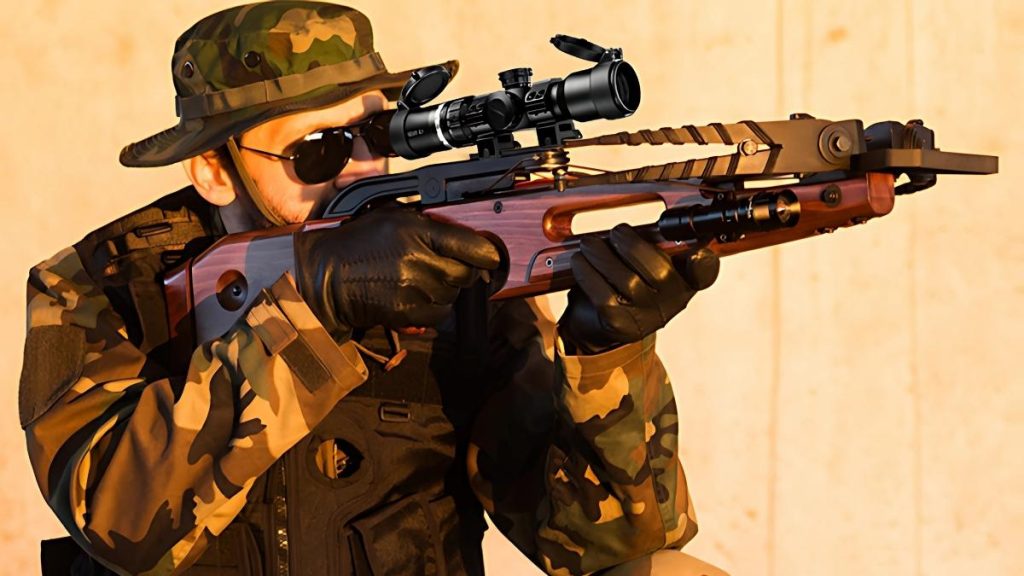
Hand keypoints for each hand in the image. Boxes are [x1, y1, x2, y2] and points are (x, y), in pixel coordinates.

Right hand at [293, 206, 499, 339]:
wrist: (328, 276)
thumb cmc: (359, 244)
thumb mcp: (393, 217)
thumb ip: (429, 224)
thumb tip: (463, 235)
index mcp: (417, 232)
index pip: (471, 245)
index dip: (487, 252)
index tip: (492, 256)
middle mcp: (419, 261)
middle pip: (466, 273)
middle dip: (461, 271)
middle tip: (444, 266)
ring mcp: (415, 289)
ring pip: (454, 295)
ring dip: (446, 290)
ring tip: (423, 280)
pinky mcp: (408, 313)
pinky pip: (440, 315)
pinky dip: (435, 308)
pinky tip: (419, 297)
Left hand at [559, 224, 718, 354]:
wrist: (598, 324)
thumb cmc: (624, 284)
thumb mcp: (643, 263)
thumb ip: (651, 244)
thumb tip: (642, 226)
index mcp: (684, 282)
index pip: (704, 274)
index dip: (704, 264)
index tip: (697, 253)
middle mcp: (671, 304)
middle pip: (658, 271)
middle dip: (631, 245)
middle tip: (615, 233)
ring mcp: (646, 318)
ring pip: (626, 280)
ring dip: (602, 255)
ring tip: (589, 244)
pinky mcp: (619, 325)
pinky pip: (602, 294)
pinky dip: (587, 273)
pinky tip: (580, 262)